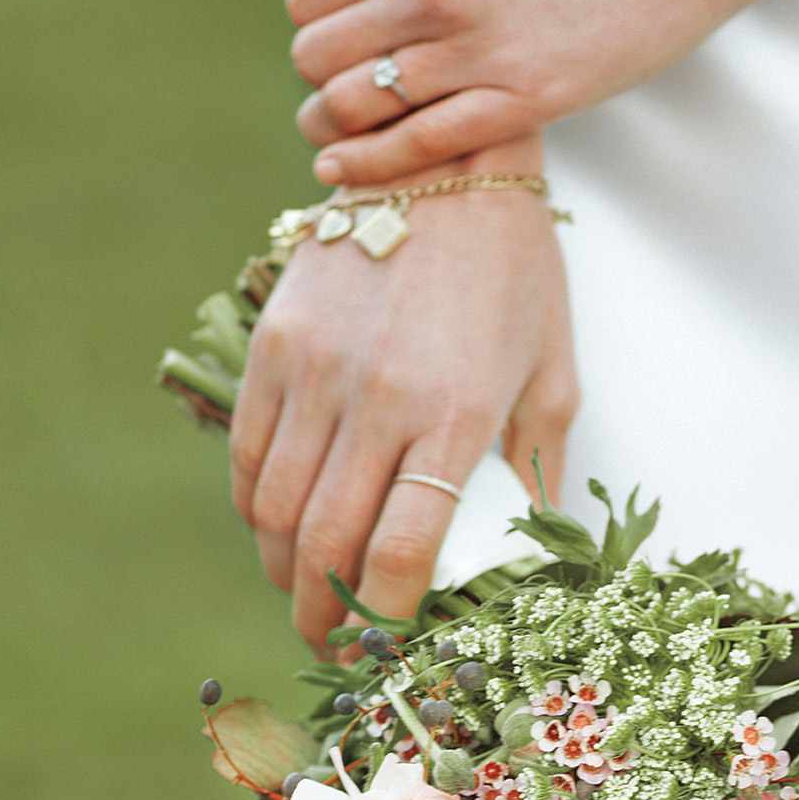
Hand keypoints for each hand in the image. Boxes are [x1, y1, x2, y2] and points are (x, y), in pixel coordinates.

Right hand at [229, 148, 576, 652]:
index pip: (401, 551)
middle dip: (323, 612)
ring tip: (300, 593)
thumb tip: (528, 553)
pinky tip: (273, 528)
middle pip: (326, 543)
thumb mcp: (551, 373)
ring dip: (282, 569)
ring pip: (275, 507)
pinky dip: (253, 506)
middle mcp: (380, 398)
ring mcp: (318, 369)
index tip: (385, 640)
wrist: (445, 158)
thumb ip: (536, 469)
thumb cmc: (514, 273)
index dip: (385, 614)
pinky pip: (247, 450)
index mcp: (458, 414)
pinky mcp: (277, 343)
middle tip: (329, 641)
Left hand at [287, 0, 798, 186]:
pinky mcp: (527, 101)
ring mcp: (480, 51)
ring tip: (332, 134)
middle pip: (320, 56)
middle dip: (317, 73)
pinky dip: (370, 165)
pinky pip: (421, 147)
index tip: (334, 34)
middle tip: (338, 84)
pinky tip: (341, 171)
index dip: (313, 21)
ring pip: (356, 107)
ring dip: (331, 126)